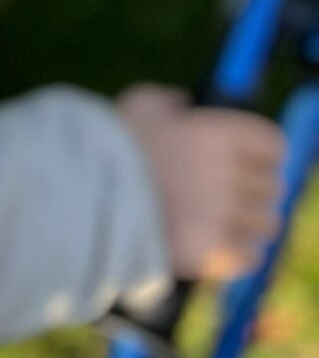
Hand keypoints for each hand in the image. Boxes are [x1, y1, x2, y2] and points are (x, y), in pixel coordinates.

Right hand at [117, 84, 286, 281]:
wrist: (85, 191)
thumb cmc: (110, 143)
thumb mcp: (138, 104)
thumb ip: (169, 101)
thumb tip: (184, 103)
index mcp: (221, 133)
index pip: (273, 145)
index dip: (262, 153)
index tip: (249, 160)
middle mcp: (232, 174)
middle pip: (272, 188)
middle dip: (253, 190)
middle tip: (226, 192)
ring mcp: (225, 215)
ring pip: (264, 225)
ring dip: (246, 223)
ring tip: (218, 220)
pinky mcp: (214, 250)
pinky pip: (248, 256)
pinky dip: (237, 253)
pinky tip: (214, 244)